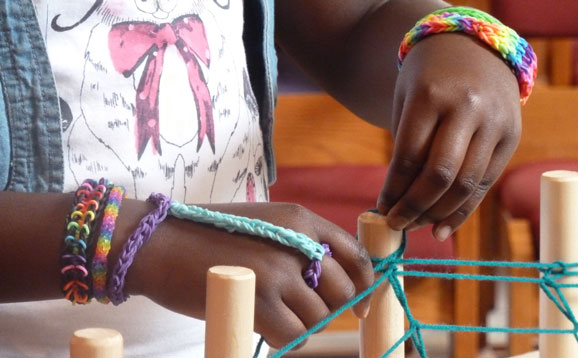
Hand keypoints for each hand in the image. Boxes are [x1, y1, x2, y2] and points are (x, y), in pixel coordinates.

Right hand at [124, 201, 372, 348]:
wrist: (155, 242)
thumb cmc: (205, 236)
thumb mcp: (261, 226)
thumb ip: (297, 246)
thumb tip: (326, 282)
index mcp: (300, 219)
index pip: (354, 254)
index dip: (364, 283)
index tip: (361, 304)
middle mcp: (297, 241)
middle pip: (342, 291)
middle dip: (328, 310)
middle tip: (302, 315)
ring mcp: (278, 271)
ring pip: (318, 318)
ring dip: (300, 326)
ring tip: (270, 316)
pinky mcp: (258, 300)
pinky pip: (294, 336)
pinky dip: (284, 340)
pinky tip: (262, 329)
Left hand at [378, 33, 521, 240]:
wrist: (472, 47)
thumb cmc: (427, 80)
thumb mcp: (406, 102)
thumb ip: (405, 148)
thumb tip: (397, 203)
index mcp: (431, 95)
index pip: (409, 157)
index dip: (393, 190)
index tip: (381, 209)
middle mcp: (467, 108)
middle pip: (440, 175)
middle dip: (414, 207)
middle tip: (395, 224)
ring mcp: (494, 122)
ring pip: (465, 184)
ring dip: (437, 214)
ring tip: (415, 227)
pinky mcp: (511, 136)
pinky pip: (485, 183)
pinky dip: (462, 210)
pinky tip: (442, 228)